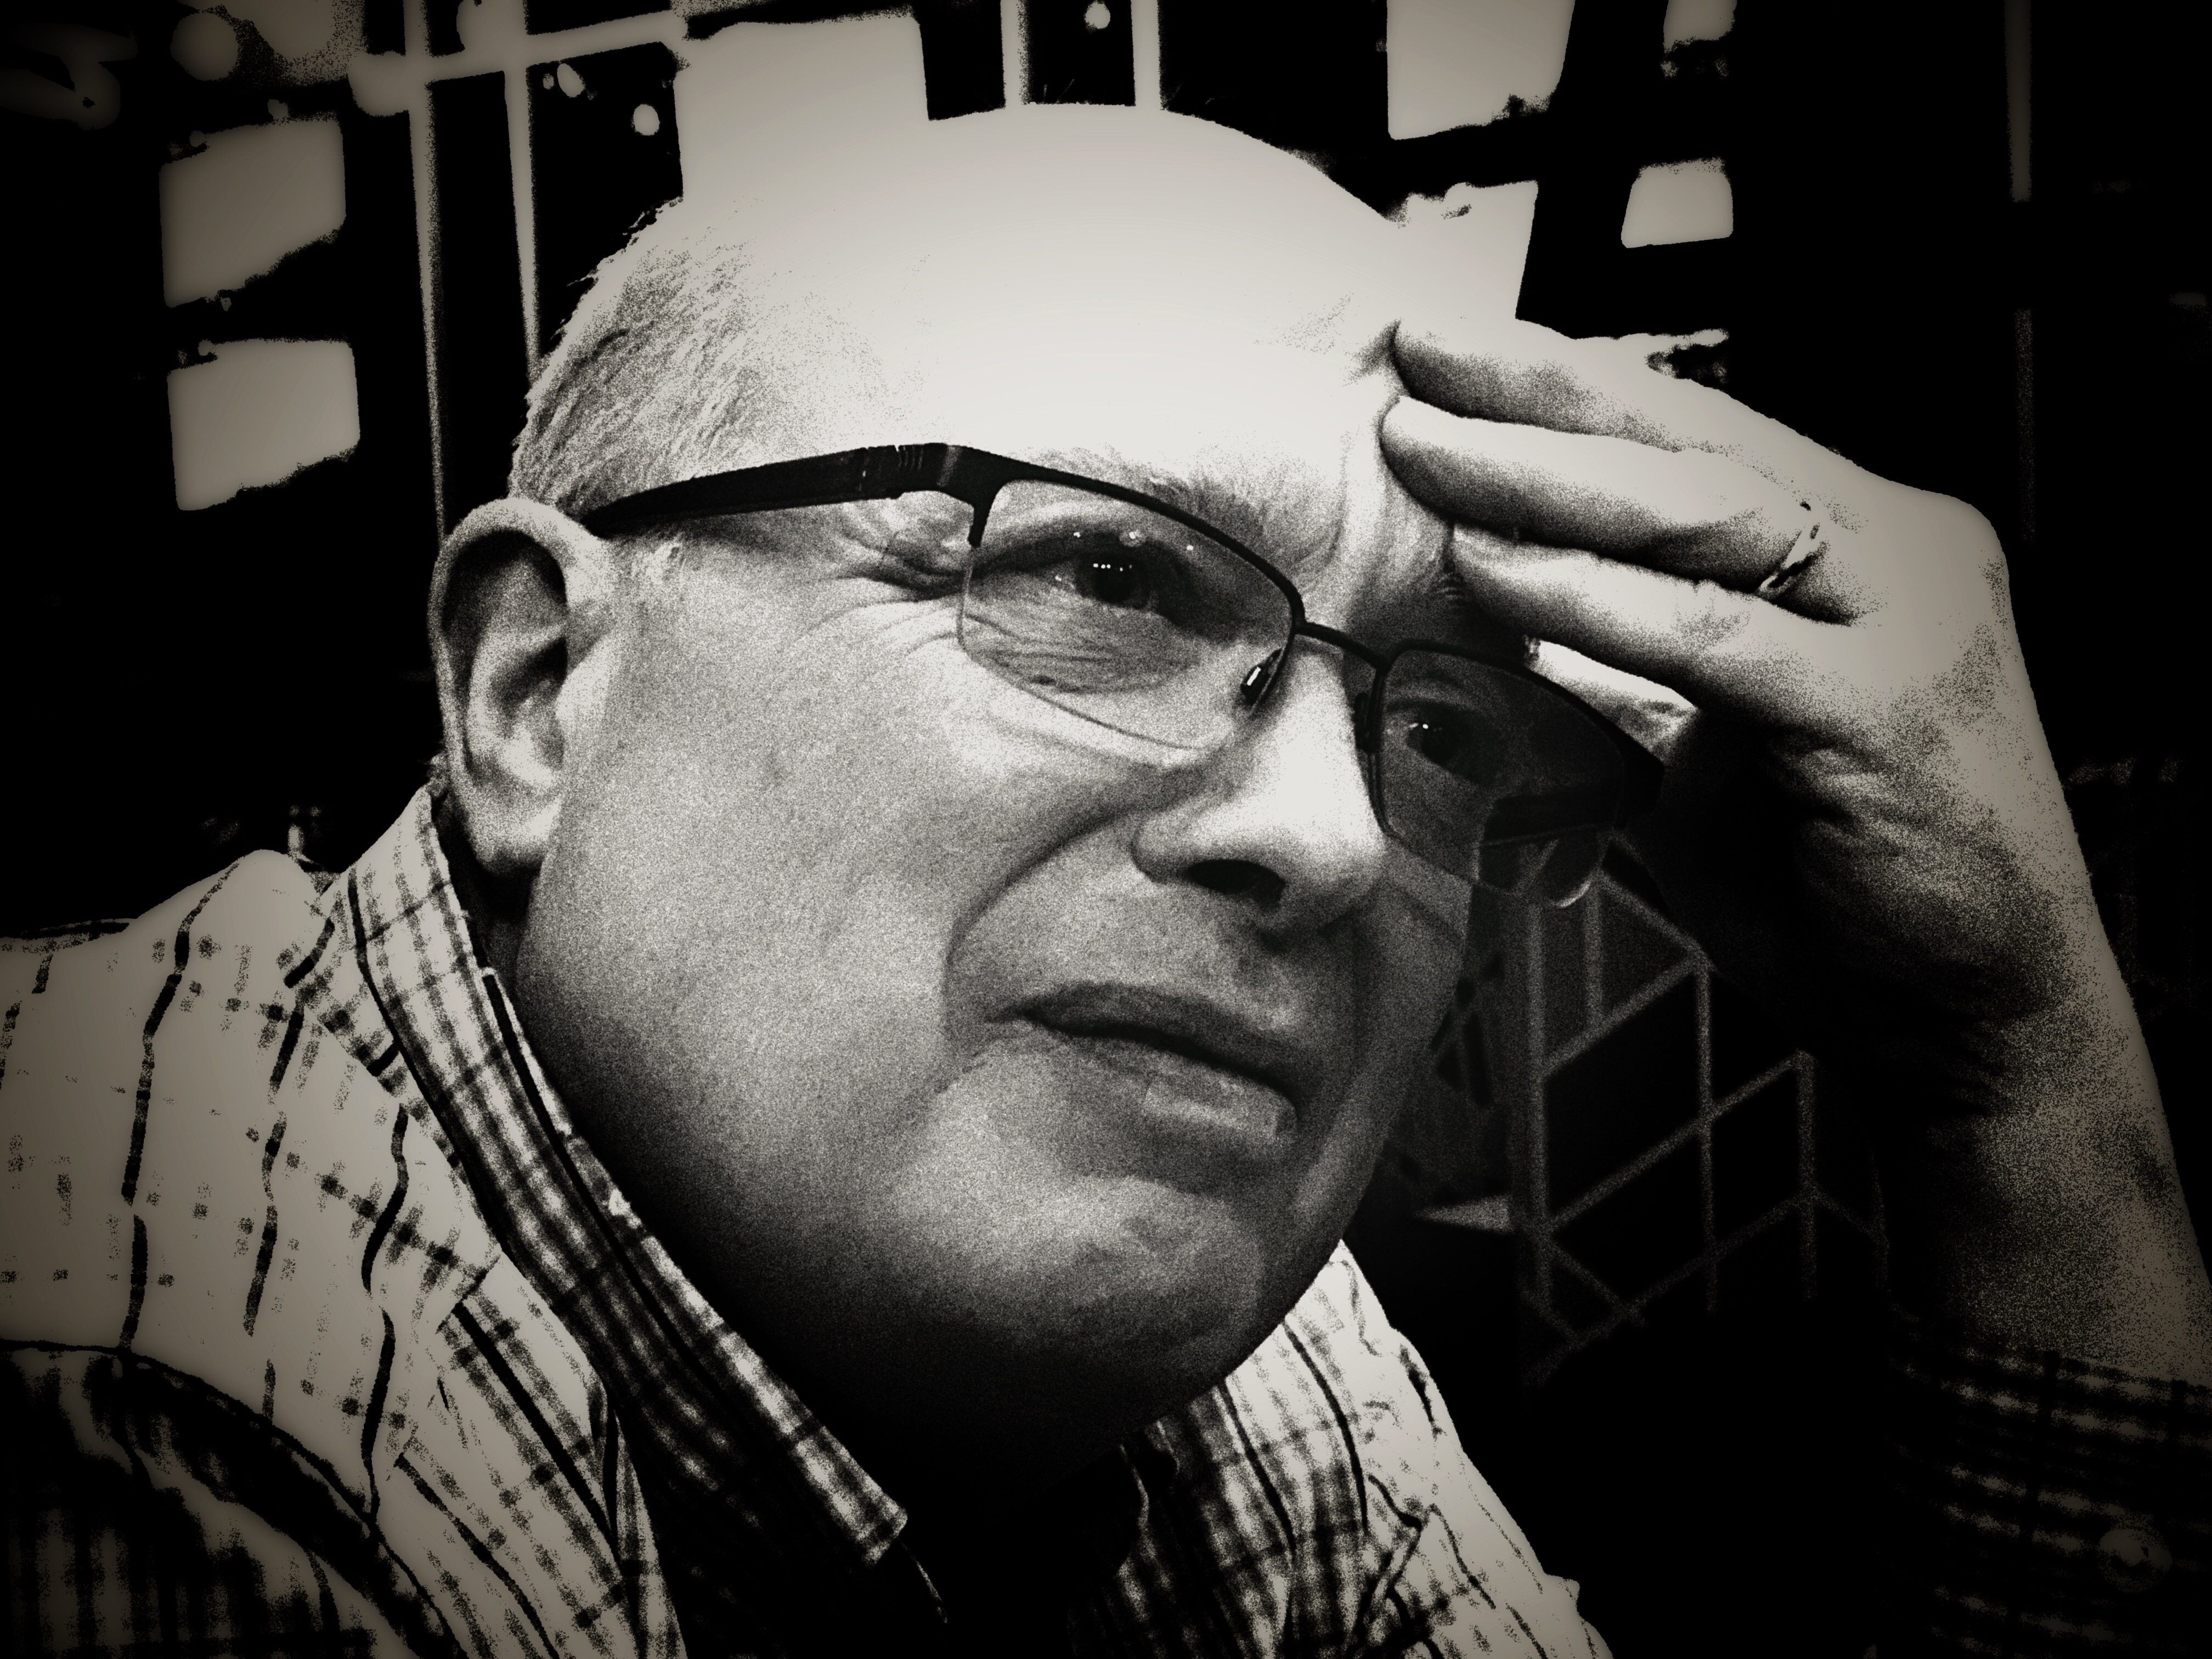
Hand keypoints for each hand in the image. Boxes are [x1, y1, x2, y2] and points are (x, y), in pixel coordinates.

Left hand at [1379, 316, 2210, 1376]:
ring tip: (1421, 448)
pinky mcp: (1884, 712)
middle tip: (1415, 352)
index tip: (1446, 353)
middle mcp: (1910, 556)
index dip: (1572, 386)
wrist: (1969, 1020)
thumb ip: (1623, 665)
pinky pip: (1714, 637)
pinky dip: (1593, 602)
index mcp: (1875, 546)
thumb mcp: (1705, 744)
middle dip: (1544, 391)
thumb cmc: (1828, 881)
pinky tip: (1487, 570)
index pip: (1706, 436)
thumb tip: (1484, 603)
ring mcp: (1912, 625)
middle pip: (1700, 443)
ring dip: (1547, 477)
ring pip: (1708, 514)